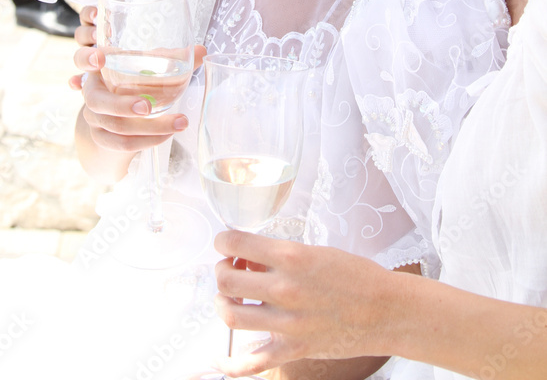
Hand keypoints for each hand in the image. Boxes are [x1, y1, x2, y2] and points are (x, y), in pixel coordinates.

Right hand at [70, 4, 205, 152]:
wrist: (114, 116)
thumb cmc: (132, 83)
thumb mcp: (145, 68)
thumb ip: (171, 58)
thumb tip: (203, 50)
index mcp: (97, 69)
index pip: (82, 60)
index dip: (88, 59)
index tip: (101, 57)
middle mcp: (90, 93)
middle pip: (96, 101)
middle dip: (122, 105)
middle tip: (147, 107)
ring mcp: (94, 119)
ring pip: (116, 127)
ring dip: (150, 127)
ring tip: (179, 122)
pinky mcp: (103, 139)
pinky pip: (124, 144)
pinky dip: (147, 140)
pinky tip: (167, 135)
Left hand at [213, 231, 390, 375]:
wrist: (387, 310)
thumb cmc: (356, 276)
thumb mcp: (316, 251)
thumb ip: (281, 255)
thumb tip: (250, 260)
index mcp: (291, 256)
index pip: (236, 243)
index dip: (223, 241)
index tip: (224, 243)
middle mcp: (285, 289)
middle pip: (227, 280)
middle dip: (221, 270)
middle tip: (229, 268)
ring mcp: (288, 323)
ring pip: (231, 316)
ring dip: (222, 303)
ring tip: (229, 298)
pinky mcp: (293, 349)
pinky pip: (251, 363)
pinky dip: (229, 364)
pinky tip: (218, 358)